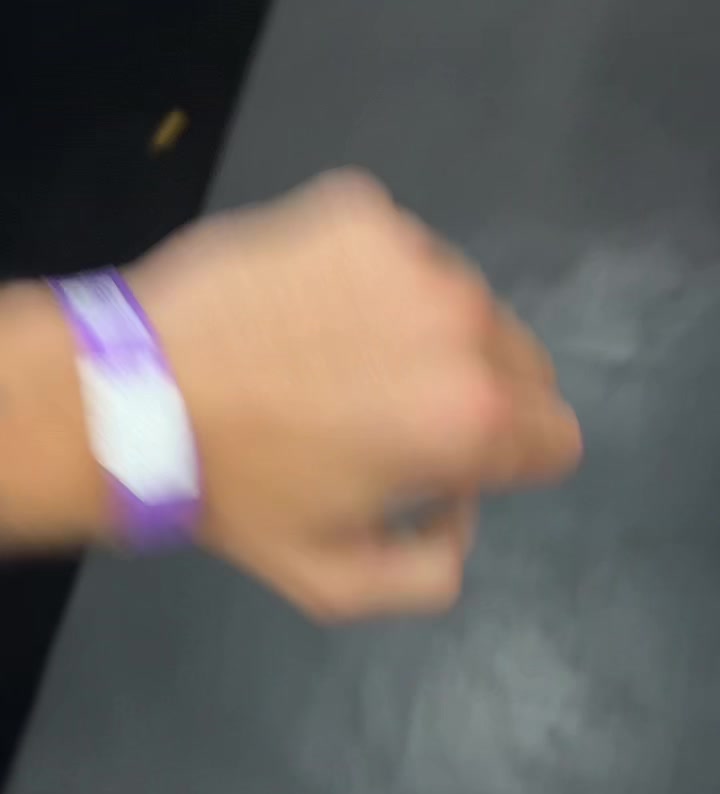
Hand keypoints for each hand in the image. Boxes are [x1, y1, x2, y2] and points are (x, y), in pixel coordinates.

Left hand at [129, 170, 580, 617]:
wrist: (130, 393)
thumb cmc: (236, 494)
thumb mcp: (338, 583)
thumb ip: (436, 572)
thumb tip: (462, 510)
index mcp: (473, 417)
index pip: (556, 436)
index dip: (509, 462)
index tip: (450, 465)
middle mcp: (462, 319)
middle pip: (522, 363)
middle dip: (477, 396)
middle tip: (389, 416)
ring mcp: (412, 252)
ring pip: (463, 303)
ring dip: (427, 334)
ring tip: (338, 360)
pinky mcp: (360, 210)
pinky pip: (402, 256)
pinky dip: (373, 284)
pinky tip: (309, 312)